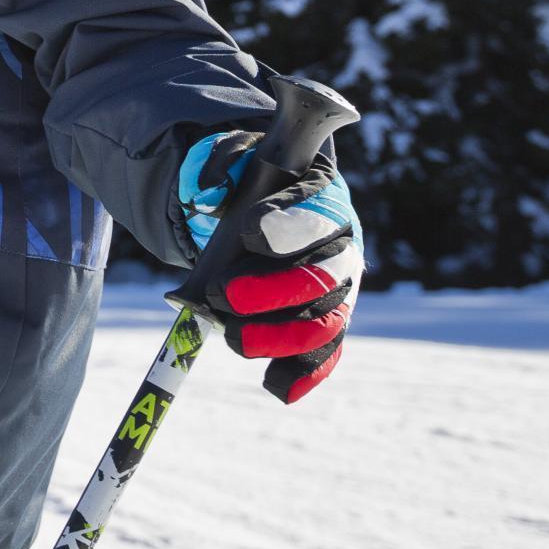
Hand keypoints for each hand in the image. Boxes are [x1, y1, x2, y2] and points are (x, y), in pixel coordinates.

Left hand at [179, 130, 362, 402]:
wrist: (260, 209)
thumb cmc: (249, 184)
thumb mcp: (230, 160)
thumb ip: (217, 167)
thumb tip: (208, 195)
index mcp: (323, 199)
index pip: (316, 213)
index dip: (287, 227)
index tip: (249, 234)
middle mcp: (340, 248)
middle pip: (322, 278)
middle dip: (273, 291)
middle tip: (221, 294)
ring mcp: (339, 291)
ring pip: (325, 324)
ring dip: (279, 337)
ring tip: (232, 338)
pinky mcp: (329, 323)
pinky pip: (325, 354)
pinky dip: (305, 373)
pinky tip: (278, 388)